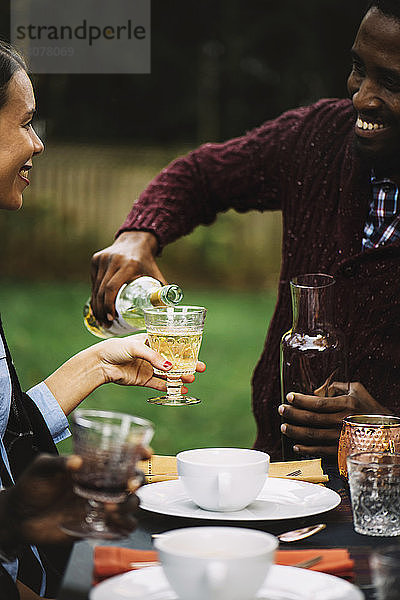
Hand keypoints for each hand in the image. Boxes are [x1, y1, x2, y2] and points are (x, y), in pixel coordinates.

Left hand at [0, 454, 143, 546]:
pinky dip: (125, 526)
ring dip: (129, 505)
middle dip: (138, 481)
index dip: (138, 451)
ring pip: (132, 503)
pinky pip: (121, 527)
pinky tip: (114, 524)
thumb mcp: (41, 467)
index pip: (121, 455)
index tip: (145, 452)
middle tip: (129, 485)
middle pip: (133, 479)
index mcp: (92, 466)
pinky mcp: (96, 525)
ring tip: (110, 508)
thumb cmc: (30, 487)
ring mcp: (100, 505)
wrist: (18, 518)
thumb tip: (77, 462)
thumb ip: (58, 462)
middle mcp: (100, 484)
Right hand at [90, 231, 166, 324]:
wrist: (136, 240)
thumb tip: (167, 313)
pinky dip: (95, 295)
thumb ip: (162, 292)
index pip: (112, 288)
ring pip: (95, 287)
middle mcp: (113, 260)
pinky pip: (94, 282)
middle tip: (106, 324)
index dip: (109, 305)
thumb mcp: (156, 275)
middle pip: (101, 290)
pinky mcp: (96, 259)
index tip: (111, 318)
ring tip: (101, 319)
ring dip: (96, 306)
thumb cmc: (147, 262)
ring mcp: (102, 259)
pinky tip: (97, 307)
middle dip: (101, 310)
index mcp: (128, 264)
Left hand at [97, 333, 206, 392]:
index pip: (171, 345)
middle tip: (200, 368)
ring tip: (191, 379)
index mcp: (151, 341)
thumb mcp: (135, 347)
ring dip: (180, 377)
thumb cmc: (115, 348)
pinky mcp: (144, 380)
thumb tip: (169, 367)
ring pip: (168, 374)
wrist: (100, 364)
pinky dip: (170, 388)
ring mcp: (148, 368)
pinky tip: (180, 390)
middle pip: (173, 360)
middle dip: (187, 364)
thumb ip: (152, 356)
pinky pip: (160, 385)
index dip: (184, 349)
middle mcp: (152, 355)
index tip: (196, 352)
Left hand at [279, 381, 392, 455]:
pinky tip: (296, 445)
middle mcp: (344, 421)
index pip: (318, 403)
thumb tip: (316, 389)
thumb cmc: (370, 408)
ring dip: (295, 431)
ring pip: (313, 435)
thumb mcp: (357, 390)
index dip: (301, 400)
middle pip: (311, 419)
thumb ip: (336, 386)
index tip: (289, 397)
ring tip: (284, 427)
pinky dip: (306, 449)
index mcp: (347, 404)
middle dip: (293, 414)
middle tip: (281, 410)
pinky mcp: (343, 451)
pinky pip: (320, 451)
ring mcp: (342, 437)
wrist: (388, 431)